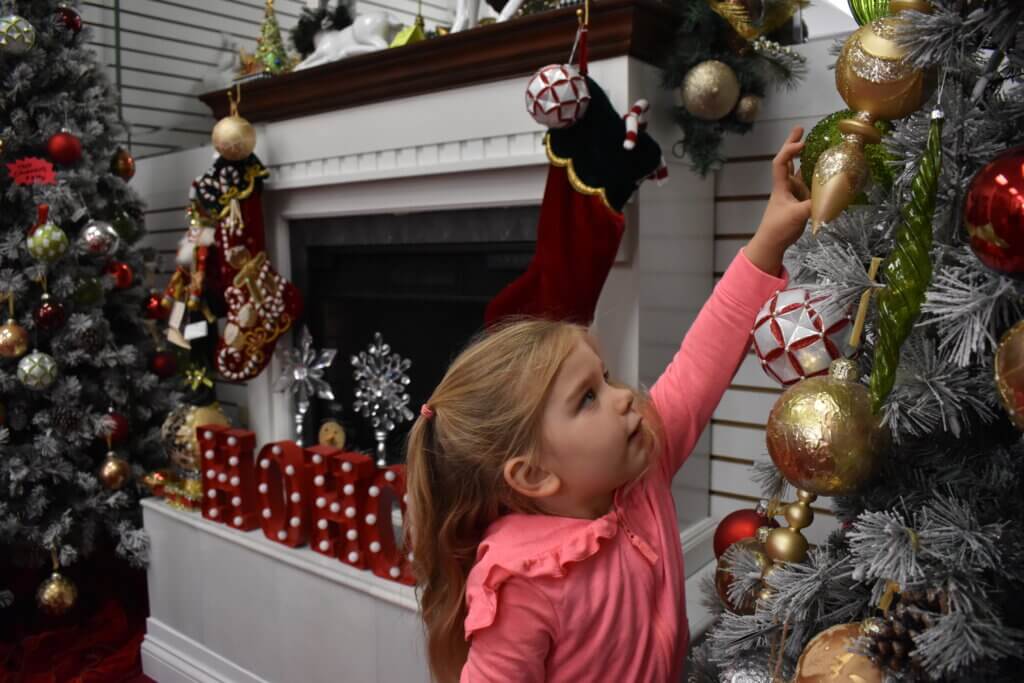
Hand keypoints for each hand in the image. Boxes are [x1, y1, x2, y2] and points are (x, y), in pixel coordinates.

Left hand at [744, 126, 810, 275]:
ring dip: (806, 159)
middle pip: (788, 161)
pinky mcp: (800, 202)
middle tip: (801, 129)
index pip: (781, 162)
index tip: (802, 143)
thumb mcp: (796, 215)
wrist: (772, 243)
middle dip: (794, 145)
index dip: (790, 150)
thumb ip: (812, 206)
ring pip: (799, 171)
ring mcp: (793, 194)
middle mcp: (787, 186)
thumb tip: (831, 198)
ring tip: (816, 144)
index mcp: (781, 186)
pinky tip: (825, 170)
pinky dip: (816, 177)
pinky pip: (809, 185)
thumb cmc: (778, 227)